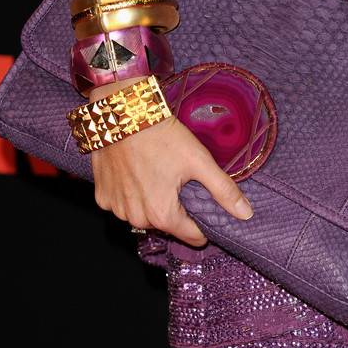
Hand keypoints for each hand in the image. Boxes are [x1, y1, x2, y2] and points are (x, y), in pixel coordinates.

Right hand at [90, 115, 253, 246]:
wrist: (120, 111)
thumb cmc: (160, 134)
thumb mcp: (199, 160)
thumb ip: (224, 190)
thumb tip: (246, 214)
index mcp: (162, 214)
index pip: (193, 236)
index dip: (203, 222)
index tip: (203, 202)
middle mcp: (136, 218)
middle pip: (168, 225)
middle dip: (177, 208)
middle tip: (178, 180)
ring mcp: (116, 208)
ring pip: (145, 216)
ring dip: (152, 202)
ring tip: (157, 174)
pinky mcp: (101, 196)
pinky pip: (123, 205)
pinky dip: (131, 194)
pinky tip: (137, 173)